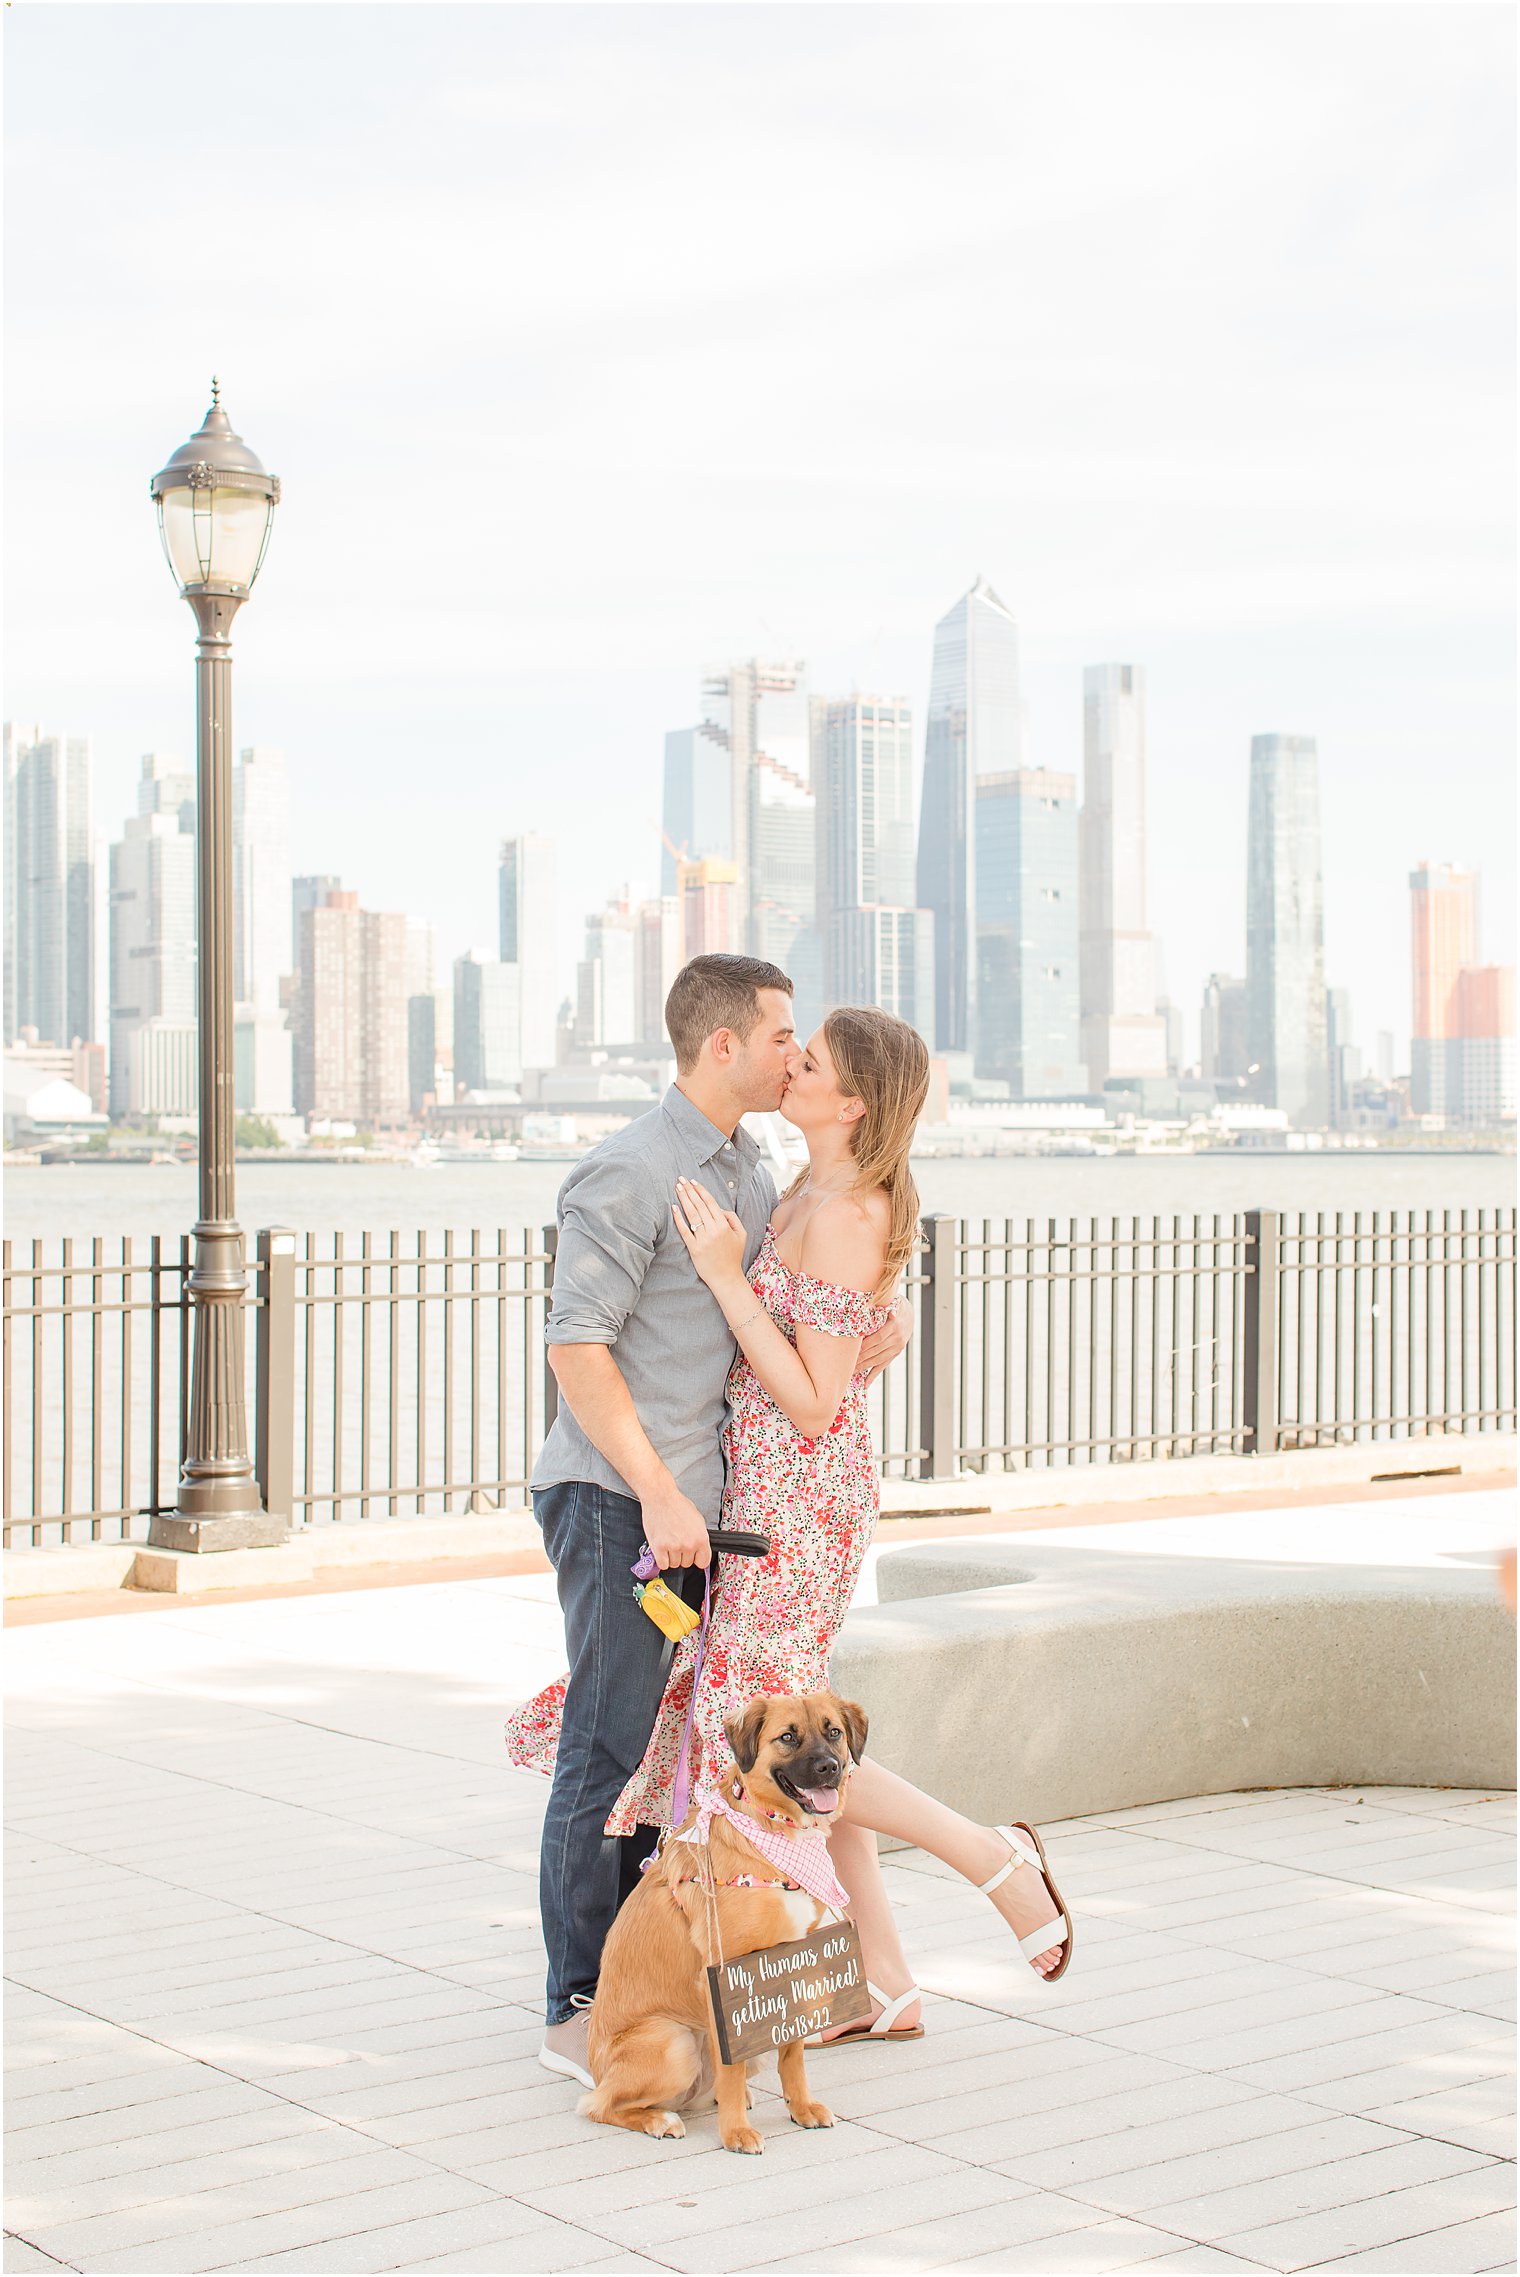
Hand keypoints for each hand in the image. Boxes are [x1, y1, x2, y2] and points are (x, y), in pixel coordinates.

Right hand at [642, 1483, 711, 1570]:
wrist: (661, 1498)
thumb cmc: (677, 1505)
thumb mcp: (698, 1520)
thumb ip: (700, 1537)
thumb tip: (700, 1550)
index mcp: (701, 1538)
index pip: (703, 1562)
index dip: (697, 1559)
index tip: (693, 1556)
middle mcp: (689, 1544)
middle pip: (687, 1563)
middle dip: (682, 1555)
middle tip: (677, 1542)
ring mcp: (674, 1547)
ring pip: (674, 1564)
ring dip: (671, 1556)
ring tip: (668, 1541)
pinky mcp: (659, 1547)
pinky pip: (663, 1565)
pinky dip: (662, 1559)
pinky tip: (662, 1549)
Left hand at [672, 1178, 747, 1292]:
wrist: (726, 1278)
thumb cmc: (734, 1256)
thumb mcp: (741, 1234)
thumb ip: (732, 1218)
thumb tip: (718, 1208)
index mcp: (724, 1225)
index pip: (710, 1203)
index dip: (701, 1191)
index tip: (693, 1182)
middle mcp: (713, 1230)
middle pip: (699, 1206)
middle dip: (689, 1191)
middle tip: (681, 1179)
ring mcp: (702, 1240)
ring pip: (691, 1215)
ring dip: (684, 1199)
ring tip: (677, 1188)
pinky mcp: (693, 1249)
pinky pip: (684, 1231)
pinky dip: (678, 1219)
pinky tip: (674, 1208)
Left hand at [859, 1297, 910, 1386]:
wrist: (909, 1315)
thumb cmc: (894, 1306)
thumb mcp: (892, 1303)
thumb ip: (888, 1307)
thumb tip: (888, 1312)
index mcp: (895, 1326)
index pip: (878, 1338)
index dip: (865, 1346)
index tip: (853, 1351)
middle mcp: (897, 1339)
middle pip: (877, 1351)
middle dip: (862, 1358)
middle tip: (847, 1363)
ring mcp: (897, 1348)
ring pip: (879, 1360)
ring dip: (865, 1367)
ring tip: (852, 1372)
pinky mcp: (895, 1354)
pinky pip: (883, 1366)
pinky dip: (873, 1375)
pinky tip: (865, 1384)